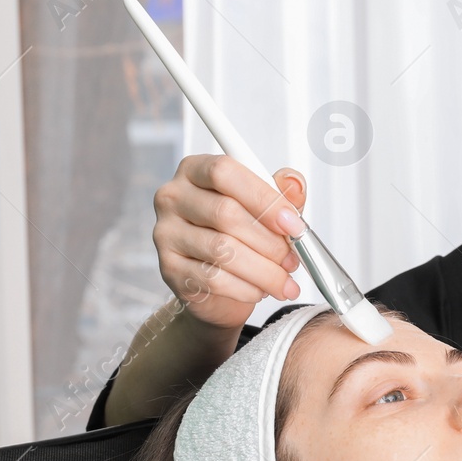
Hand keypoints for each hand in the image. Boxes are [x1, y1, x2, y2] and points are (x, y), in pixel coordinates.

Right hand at [153, 156, 308, 331]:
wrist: (216, 284)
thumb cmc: (240, 236)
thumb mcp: (265, 207)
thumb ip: (282, 193)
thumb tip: (295, 183)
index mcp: (196, 171)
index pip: (225, 172)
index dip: (264, 198)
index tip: (293, 224)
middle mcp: (174, 197)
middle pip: (224, 213)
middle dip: (269, 241)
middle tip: (292, 259)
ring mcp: (166, 233)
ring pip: (222, 250)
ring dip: (263, 270)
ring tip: (282, 279)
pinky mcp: (169, 269)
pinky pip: (213, 279)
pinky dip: (246, 288)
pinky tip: (260, 290)